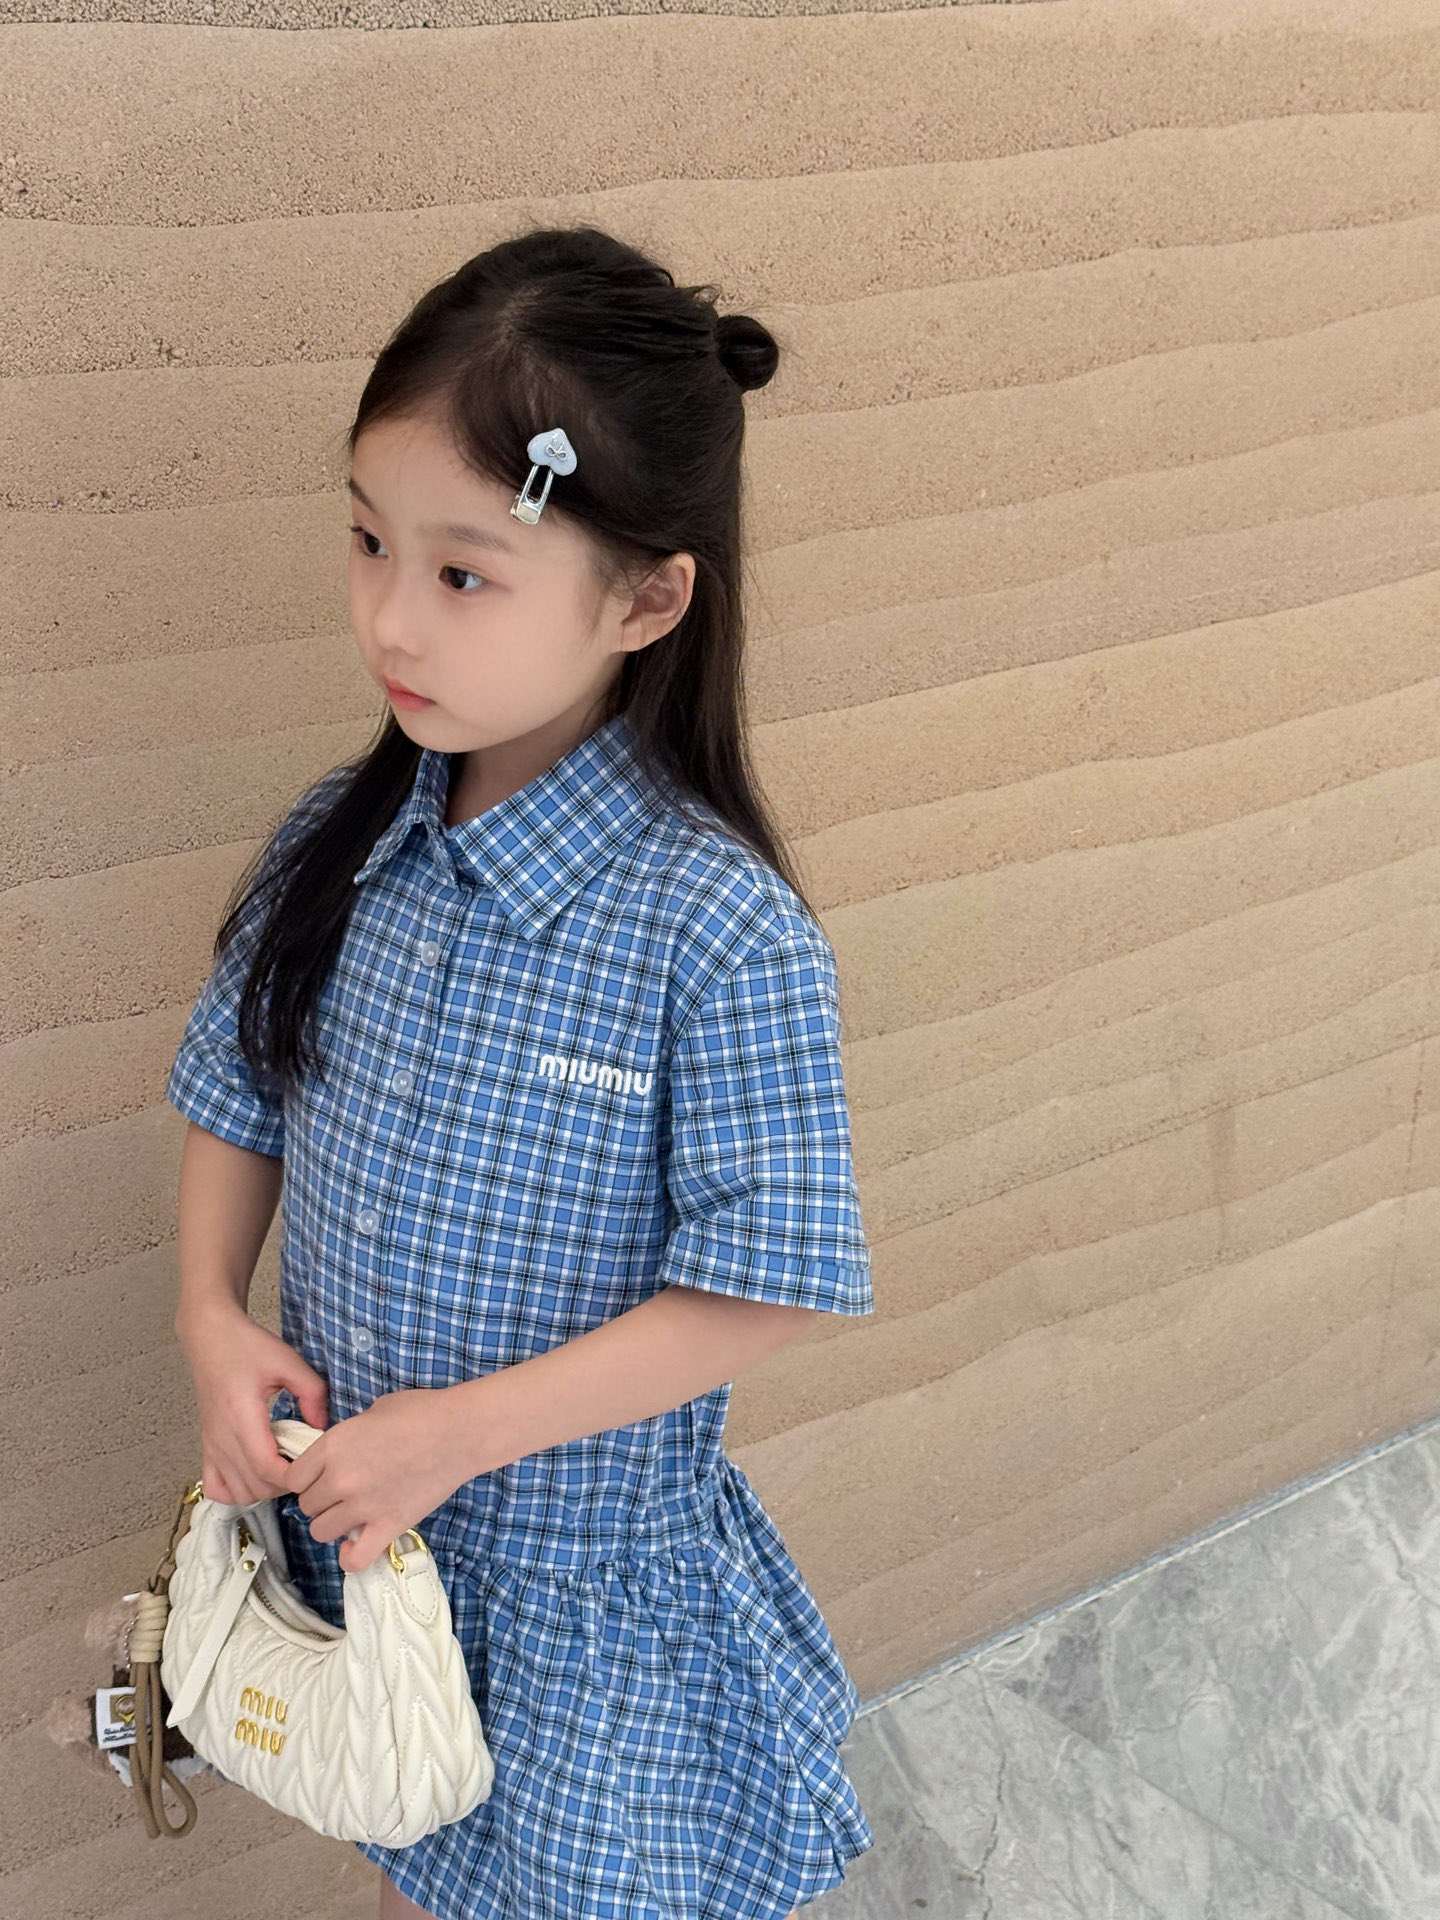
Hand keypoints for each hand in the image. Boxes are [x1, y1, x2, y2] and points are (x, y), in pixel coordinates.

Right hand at [177, 1303, 329, 1506]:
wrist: (211, 1337)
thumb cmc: (247, 1346)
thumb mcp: (288, 1361)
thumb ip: (312, 1393)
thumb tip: (322, 1427)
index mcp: (242, 1416)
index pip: (265, 1468)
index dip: (292, 1477)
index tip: (312, 1465)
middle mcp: (222, 1437)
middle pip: (254, 1487)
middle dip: (283, 1484)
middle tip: (303, 1464)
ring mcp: (211, 1444)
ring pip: (237, 1492)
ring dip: (263, 1489)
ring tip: (283, 1466)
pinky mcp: (207, 1445)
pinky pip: (217, 1487)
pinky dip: (236, 1491)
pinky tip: (255, 1474)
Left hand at [282, 1388, 470, 1573]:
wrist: (460, 1431)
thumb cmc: (421, 1412)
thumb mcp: (373, 1411)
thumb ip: (348, 1436)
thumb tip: (342, 1452)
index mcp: (334, 1445)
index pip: (293, 1478)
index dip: (306, 1478)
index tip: (320, 1476)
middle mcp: (341, 1478)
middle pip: (307, 1505)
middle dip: (322, 1499)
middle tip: (343, 1492)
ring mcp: (364, 1506)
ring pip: (321, 1532)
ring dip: (334, 1524)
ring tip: (352, 1514)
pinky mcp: (389, 1526)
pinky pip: (355, 1559)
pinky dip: (351, 1556)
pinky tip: (357, 1543)